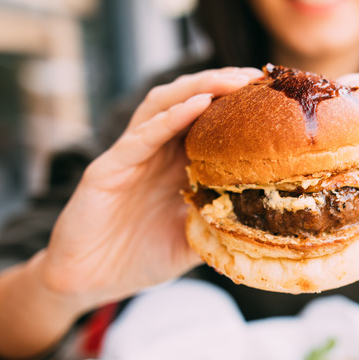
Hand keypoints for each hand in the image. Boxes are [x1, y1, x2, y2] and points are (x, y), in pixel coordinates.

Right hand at [41, 67, 262, 310]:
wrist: (87, 283)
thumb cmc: (138, 259)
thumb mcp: (192, 239)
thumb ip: (220, 224)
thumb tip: (265, 221)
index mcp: (175, 164)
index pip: (207, 121)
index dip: (237, 105)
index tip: (271, 95)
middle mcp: (154, 151)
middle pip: (187, 101)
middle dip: (221, 84)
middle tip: (256, 76)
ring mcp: (130, 156)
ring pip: (163, 105)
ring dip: (198, 88)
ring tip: (231, 80)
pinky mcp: (107, 168)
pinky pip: (141, 136)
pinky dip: (169, 118)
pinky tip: (197, 104)